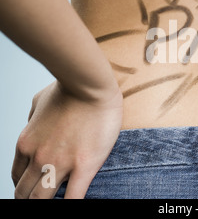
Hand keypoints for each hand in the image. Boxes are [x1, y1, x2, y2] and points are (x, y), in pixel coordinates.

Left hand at [12, 81, 122, 198]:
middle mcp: (38, 158)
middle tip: (45, 196)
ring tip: (59, 199)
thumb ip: (32, 119)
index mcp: (26, 143)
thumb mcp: (38, 101)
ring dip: (48, 203)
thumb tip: (33, 126)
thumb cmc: (68, 89)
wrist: (89, 85)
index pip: (17, 176)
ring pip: (43, 200)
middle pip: (25, 194)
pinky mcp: (84, 166)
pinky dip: (71, 204)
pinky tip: (74, 200)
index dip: (26, 184)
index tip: (37, 184)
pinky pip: (74, 198)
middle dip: (32, 198)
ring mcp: (60, 164)